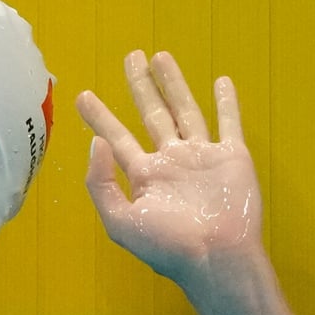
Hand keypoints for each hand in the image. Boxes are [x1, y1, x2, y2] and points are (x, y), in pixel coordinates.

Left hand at [75, 50, 261, 285]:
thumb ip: (101, 182)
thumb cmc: (167, 245)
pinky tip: (221, 81)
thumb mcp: (120, 220)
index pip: (117, 137)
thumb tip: (97, 142)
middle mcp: (171, 161)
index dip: (99, 117)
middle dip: (140, 86)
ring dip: (174, 83)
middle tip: (130, 57)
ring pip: (185, 110)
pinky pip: (228, 123)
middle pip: (152, 114)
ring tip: (160, 56)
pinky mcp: (232, 156)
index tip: (82, 95)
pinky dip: (227, 102)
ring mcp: (202, 157)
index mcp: (144, 175)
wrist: (216, 257)